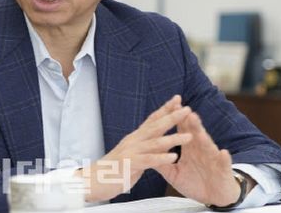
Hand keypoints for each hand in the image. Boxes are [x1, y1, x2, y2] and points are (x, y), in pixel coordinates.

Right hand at [76, 95, 192, 202]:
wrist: (91, 180)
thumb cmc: (111, 169)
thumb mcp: (130, 154)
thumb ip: (143, 147)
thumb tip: (155, 142)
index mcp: (135, 137)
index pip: (152, 119)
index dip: (165, 109)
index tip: (178, 100)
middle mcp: (133, 141)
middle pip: (155, 126)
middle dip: (172, 117)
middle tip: (188, 109)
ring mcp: (131, 151)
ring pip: (155, 142)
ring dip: (173, 138)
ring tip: (189, 136)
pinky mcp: (129, 164)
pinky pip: (148, 160)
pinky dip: (161, 158)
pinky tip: (173, 157)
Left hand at [155, 97, 251, 205]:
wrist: (215, 198)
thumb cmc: (195, 183)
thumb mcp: (175, 174)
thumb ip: (162, 163)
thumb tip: (146, 153)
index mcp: (190, 148)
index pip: (183, 129)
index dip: (178, 118)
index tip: (172, 105)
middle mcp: (202, 149)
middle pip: (196, 133)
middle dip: (191, 123)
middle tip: (186, 111)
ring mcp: (213, 159)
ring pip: (208, 146)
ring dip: (204, 137)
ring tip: (200, 130)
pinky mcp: (223, 171)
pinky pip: (224, 164)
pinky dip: (224, 158)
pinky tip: (223, 153)